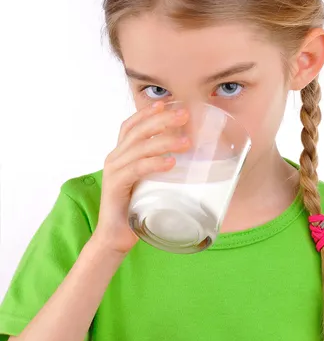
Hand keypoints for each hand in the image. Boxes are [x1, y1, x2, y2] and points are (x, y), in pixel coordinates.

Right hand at [92, 101, 189, 254]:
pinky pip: (136, 169)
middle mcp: (115, 158)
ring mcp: (114, 171)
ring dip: (164, 142)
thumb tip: (192, 163)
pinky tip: (170, 162)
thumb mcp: (150, 184)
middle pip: (138, 131)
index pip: (131, 126)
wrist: (115, 237)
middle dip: (162, 120)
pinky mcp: (115, 187)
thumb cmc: (136, 210)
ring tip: (186, 142)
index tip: (167, 103)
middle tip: (184, 115)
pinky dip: (154, 163)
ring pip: (139, 148)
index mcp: (121, 155)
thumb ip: (161, 171)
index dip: (147, 113)